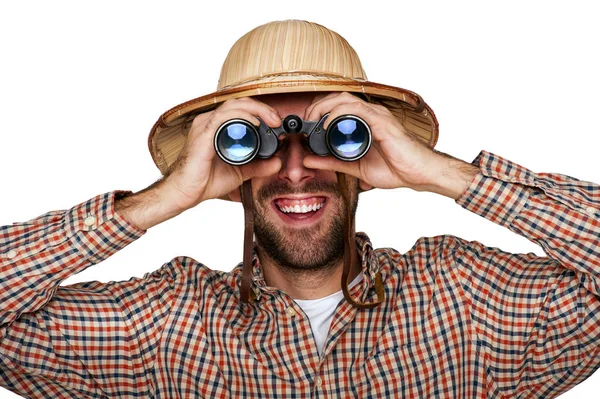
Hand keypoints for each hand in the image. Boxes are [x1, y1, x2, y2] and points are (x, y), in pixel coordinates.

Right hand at [161, 97, 282, 210]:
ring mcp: (205, 125)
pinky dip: (242, 116)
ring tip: (271, 120)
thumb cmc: (205, 181)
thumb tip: (278, 163)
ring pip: (233, 105)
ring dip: (256, 109)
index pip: (241, 109)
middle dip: (262, 108)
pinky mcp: (203, 133)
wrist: (185, 192)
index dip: (262, 111)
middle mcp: (210, 121)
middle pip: (240, 102)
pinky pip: (224, 117)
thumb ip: (258, 167)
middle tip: (277, 121)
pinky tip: (255, 123)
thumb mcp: (240, 172)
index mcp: (217, 127)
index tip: (277, 124)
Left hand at [303, 92, 439, 191]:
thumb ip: (331, 162)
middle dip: (316, 106)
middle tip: (305, 121)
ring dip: (324, 107)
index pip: (337, 104)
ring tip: (312, 121)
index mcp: (364, 121)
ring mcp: (377, 115)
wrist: (418, 174)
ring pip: (344, 99)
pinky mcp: (382, 122)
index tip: (305, 124)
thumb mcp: (354, 167)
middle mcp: (370, 113)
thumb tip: (308, 159)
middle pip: (337, 97)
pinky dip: (339, 114)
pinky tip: (327, 125)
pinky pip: (357, 110)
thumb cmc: (395, 168)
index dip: (318, 109)